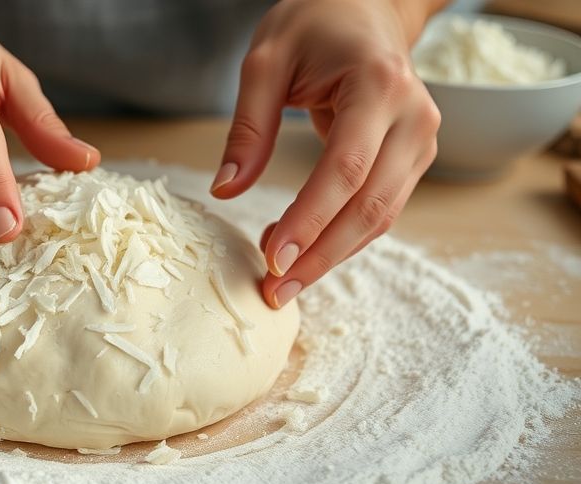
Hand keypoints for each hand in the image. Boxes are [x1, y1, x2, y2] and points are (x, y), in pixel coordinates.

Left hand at [212, 0, 442, 307]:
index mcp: (378, 85)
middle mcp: (413, 116)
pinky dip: (343, 238)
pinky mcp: (414, 156)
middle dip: (321, 255)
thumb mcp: (265, 63)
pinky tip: (303, 252)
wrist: (365, 6)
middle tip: (274, 290)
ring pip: (381, 216)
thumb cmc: (313, 25)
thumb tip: (226, 191)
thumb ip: (247, 128)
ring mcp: (422, 138)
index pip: (345, 168)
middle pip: (371, 204)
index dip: (310, 220)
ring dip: (331, 255)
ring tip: (280, 279)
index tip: (273, 259)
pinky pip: (381, 208)